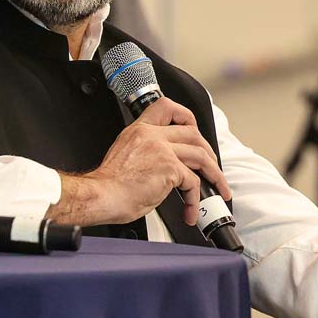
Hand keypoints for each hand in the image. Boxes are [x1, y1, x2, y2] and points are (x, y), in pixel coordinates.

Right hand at [47, 97, 232, 226]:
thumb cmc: (108, 184)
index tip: (193, 129)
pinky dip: (195, 199)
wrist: (101, 195)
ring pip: (200, 156)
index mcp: (139, 130)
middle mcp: (151, 135)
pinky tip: (190, 210)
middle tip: (211, 167)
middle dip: (208, 151)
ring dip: (213, 175)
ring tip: (217, 188)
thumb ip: (144, 150)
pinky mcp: (169, 168)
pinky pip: (193, 182)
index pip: (166, 107)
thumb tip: (161, 164)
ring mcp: (162, 150)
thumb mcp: (124, 154)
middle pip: (193, 133)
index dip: (185, 116)